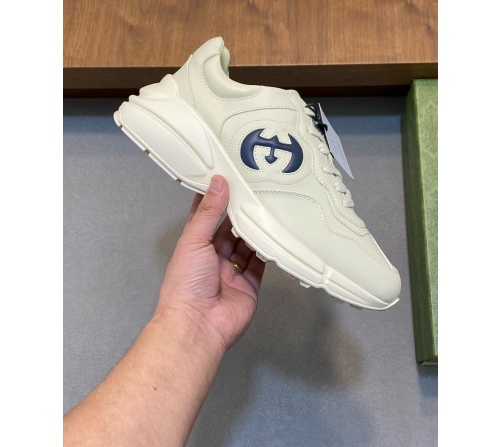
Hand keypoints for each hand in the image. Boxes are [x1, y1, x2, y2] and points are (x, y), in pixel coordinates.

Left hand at [154, 175, 265, 351]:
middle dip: (240, 214)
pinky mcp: (248, 284)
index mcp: (194, 246)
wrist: (198, 324)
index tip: (226, 182)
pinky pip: (260, 264)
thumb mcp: (194, 240)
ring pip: (246, 245)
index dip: (215, 200)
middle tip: (253, 194)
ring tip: (265, 211)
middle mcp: (212, 258)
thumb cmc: (185, 285)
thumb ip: (208, 212)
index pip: (205, 217)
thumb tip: (217, 184)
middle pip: (229, 230)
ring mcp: (231, 272)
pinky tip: (272, 237)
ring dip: (254, 231)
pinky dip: (266, 251)